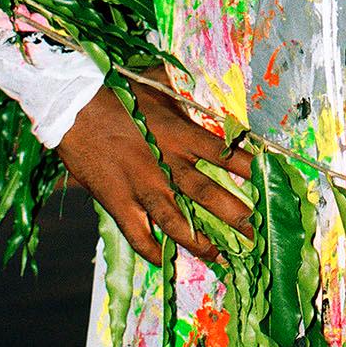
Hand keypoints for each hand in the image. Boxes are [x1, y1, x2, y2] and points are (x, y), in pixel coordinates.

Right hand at [56, 76, 252, 265]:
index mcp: (181, 134)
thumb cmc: (116, 92)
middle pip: (209, 194)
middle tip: (259, 235)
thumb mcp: (156, 86)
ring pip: (178, 221)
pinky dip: (152, 250)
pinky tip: (166, 262)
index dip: (252, 170)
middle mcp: (167, 163)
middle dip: (237, 217)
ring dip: (201, 242)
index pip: (227, 155)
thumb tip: (202, 84)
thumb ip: (183, 94)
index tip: (273, 183)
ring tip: (222, 257)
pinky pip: (138, 233)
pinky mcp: (117, 200)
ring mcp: (142, 185)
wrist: (71, 106)